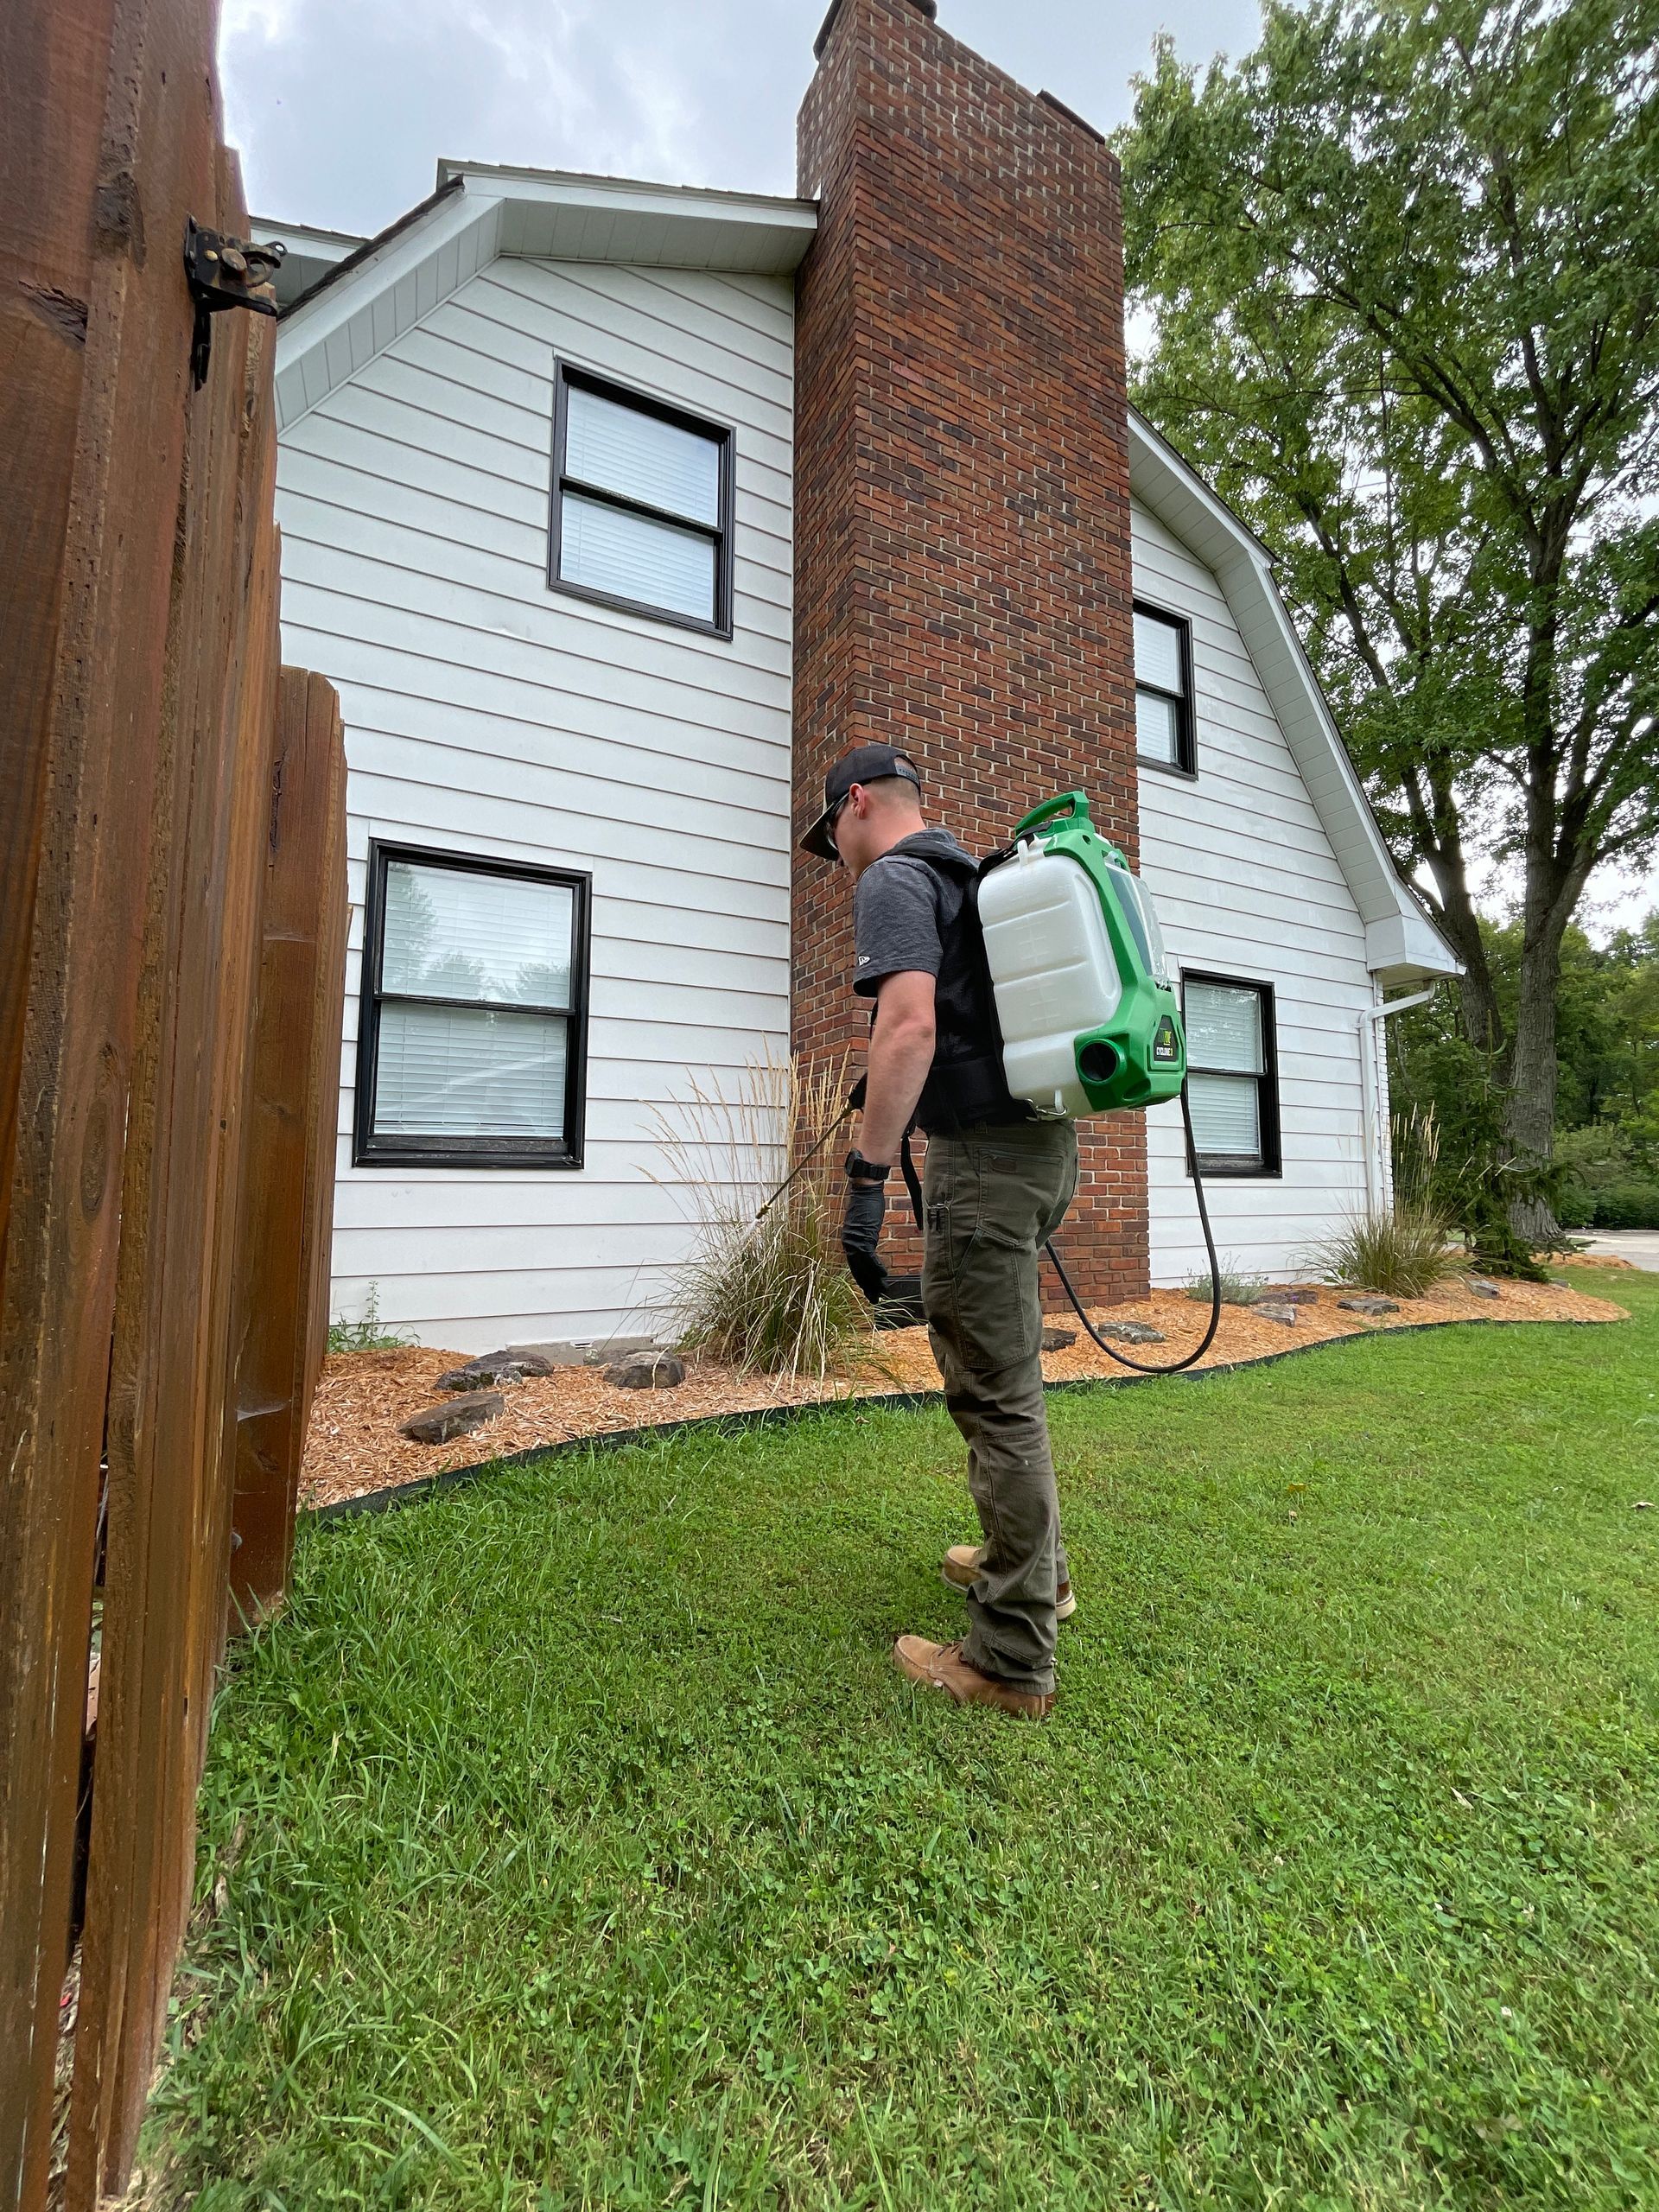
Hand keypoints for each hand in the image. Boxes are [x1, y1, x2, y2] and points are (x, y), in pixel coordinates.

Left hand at [841, 1157, 889, 1303]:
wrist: (866, 1189)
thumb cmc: (867, 1204)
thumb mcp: (864, 1225)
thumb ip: (865, 1237)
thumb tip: (868, 1245)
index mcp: (848, 1241)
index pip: (855, 1266)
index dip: (862, 1280)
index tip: (869, 1290)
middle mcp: (849, 1243)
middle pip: (858, 1270)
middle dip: (867, 1286)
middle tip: (874, 1299)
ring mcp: (855, 1241)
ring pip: (864, 1268)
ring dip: (874, 1281)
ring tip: (882, 1292)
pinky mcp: (864, 1237)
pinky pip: (871, 1259)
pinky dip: (877, 1269)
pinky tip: (884, 1277)